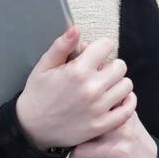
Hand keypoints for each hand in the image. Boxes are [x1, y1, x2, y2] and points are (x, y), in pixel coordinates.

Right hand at [16, 26, 136, 150]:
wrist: (30, 128)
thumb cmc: (37, 95)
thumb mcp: (44, 66)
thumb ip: (61, 46)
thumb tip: (76, 29)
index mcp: (78, 71)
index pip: (107, 45)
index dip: (101, 47)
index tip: (95, 53)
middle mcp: (91, 88)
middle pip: (120, 65)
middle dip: (110, 64)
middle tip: (100, 71)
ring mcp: (98, 108)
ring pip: (126, 85)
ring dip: (118, 83)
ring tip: (106, 86)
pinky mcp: (101, 125)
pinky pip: (127, 110)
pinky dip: (127, 103)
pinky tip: (118, 99)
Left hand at [69, 110, 158, 157]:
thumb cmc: (138, 145)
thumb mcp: (131, 122)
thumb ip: (115, 108)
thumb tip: (95, 93)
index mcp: (124, 116)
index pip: (95, 107)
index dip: (78, 115)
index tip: (73, 123)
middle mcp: (122, 130)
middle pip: (84, 127)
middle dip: (72, 138)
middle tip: (71, 145)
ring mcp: (120, 151)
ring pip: (81, 150)